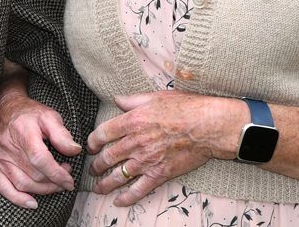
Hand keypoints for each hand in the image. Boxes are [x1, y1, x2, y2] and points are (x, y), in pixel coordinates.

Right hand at [0, 90, 81, 208]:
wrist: (6, 110)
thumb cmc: (30, 114)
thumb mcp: (49, 116)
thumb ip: (62, 134)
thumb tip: (75, 151)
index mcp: (23, 132)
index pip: (40, 159)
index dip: (57, 174)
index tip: (69, 180)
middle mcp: (9, 146)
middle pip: (34, 175)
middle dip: (54, 181)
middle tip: (66, 176)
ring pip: (23, 184)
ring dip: (43, 190)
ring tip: (55, 184)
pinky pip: (3, 187)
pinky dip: (17, 198)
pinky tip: (32, 202)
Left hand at [87, 91, 238, 205]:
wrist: (207, 126)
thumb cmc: (184, 108)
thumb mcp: (155, 97)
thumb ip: (132, 100)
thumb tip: (117, 99)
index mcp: (132, 121)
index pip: (102, 134)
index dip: (93, 142)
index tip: (91, 146)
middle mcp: (135, 142)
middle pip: (107, 157)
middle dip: (96, 165)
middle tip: (93, 168)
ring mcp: (146, 160)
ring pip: (118, 176)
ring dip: (105, 183)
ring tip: (98, 187)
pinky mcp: (159, 174)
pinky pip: (138, 190)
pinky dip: (126, 197)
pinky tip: (118, 201)